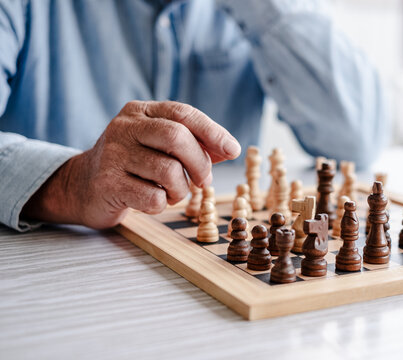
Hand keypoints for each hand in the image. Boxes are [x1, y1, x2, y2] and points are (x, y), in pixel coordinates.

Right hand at [22, 101, 240, 228]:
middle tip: (203, 181)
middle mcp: (124, 127)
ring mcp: (113, 154)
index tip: (233, 149)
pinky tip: (150, 200)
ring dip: (181, 189)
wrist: (82, 185)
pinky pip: (153, 197)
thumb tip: (230, 149)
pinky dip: (161, 204)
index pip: (183, 113)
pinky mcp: (108, 183)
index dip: (213, 132)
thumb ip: (193, 144)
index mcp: (140, 111)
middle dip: (200, 163)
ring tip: (172, 192)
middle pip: (177, 138)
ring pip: (168, 171)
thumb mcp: (159, 145)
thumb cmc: (132, 164)